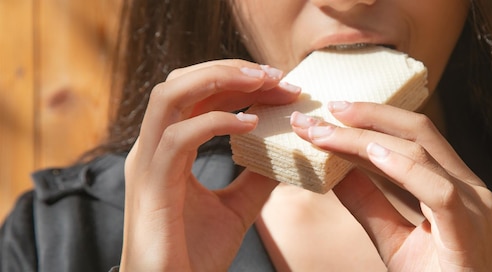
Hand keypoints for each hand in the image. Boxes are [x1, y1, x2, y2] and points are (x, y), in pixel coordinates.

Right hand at [121, 60, 299, 270]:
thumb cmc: (195, 254)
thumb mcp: (237, 207)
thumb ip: (257, 177)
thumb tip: (287, 150)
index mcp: (167, 149)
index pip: (196, 96)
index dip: (236, 82)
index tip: (280, 84)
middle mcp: (152, 148)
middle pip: (180, 82)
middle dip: (229, 71)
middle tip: (276, 76)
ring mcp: (147, 163)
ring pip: (170, 96)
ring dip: (219, 81)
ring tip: (263, 84)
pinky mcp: (152, 185)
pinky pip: (179, 137)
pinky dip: (216, 123)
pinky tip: (251, 125)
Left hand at [290, 102, 491, 270]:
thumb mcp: (392, 237)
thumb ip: (368, 203)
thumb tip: (334, 170)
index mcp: (454, 183)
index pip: (411, 137)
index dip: (369, 121)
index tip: (328, 116)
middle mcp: (468, 186)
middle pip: (418, 131)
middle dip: (368, 115)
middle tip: (326, 109)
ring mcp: (474, 205)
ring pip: (421, 152)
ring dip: (366, 138)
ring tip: (327, 133)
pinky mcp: (469, 230)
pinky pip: (438, 190)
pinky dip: (404, 168)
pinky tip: (370, 154)